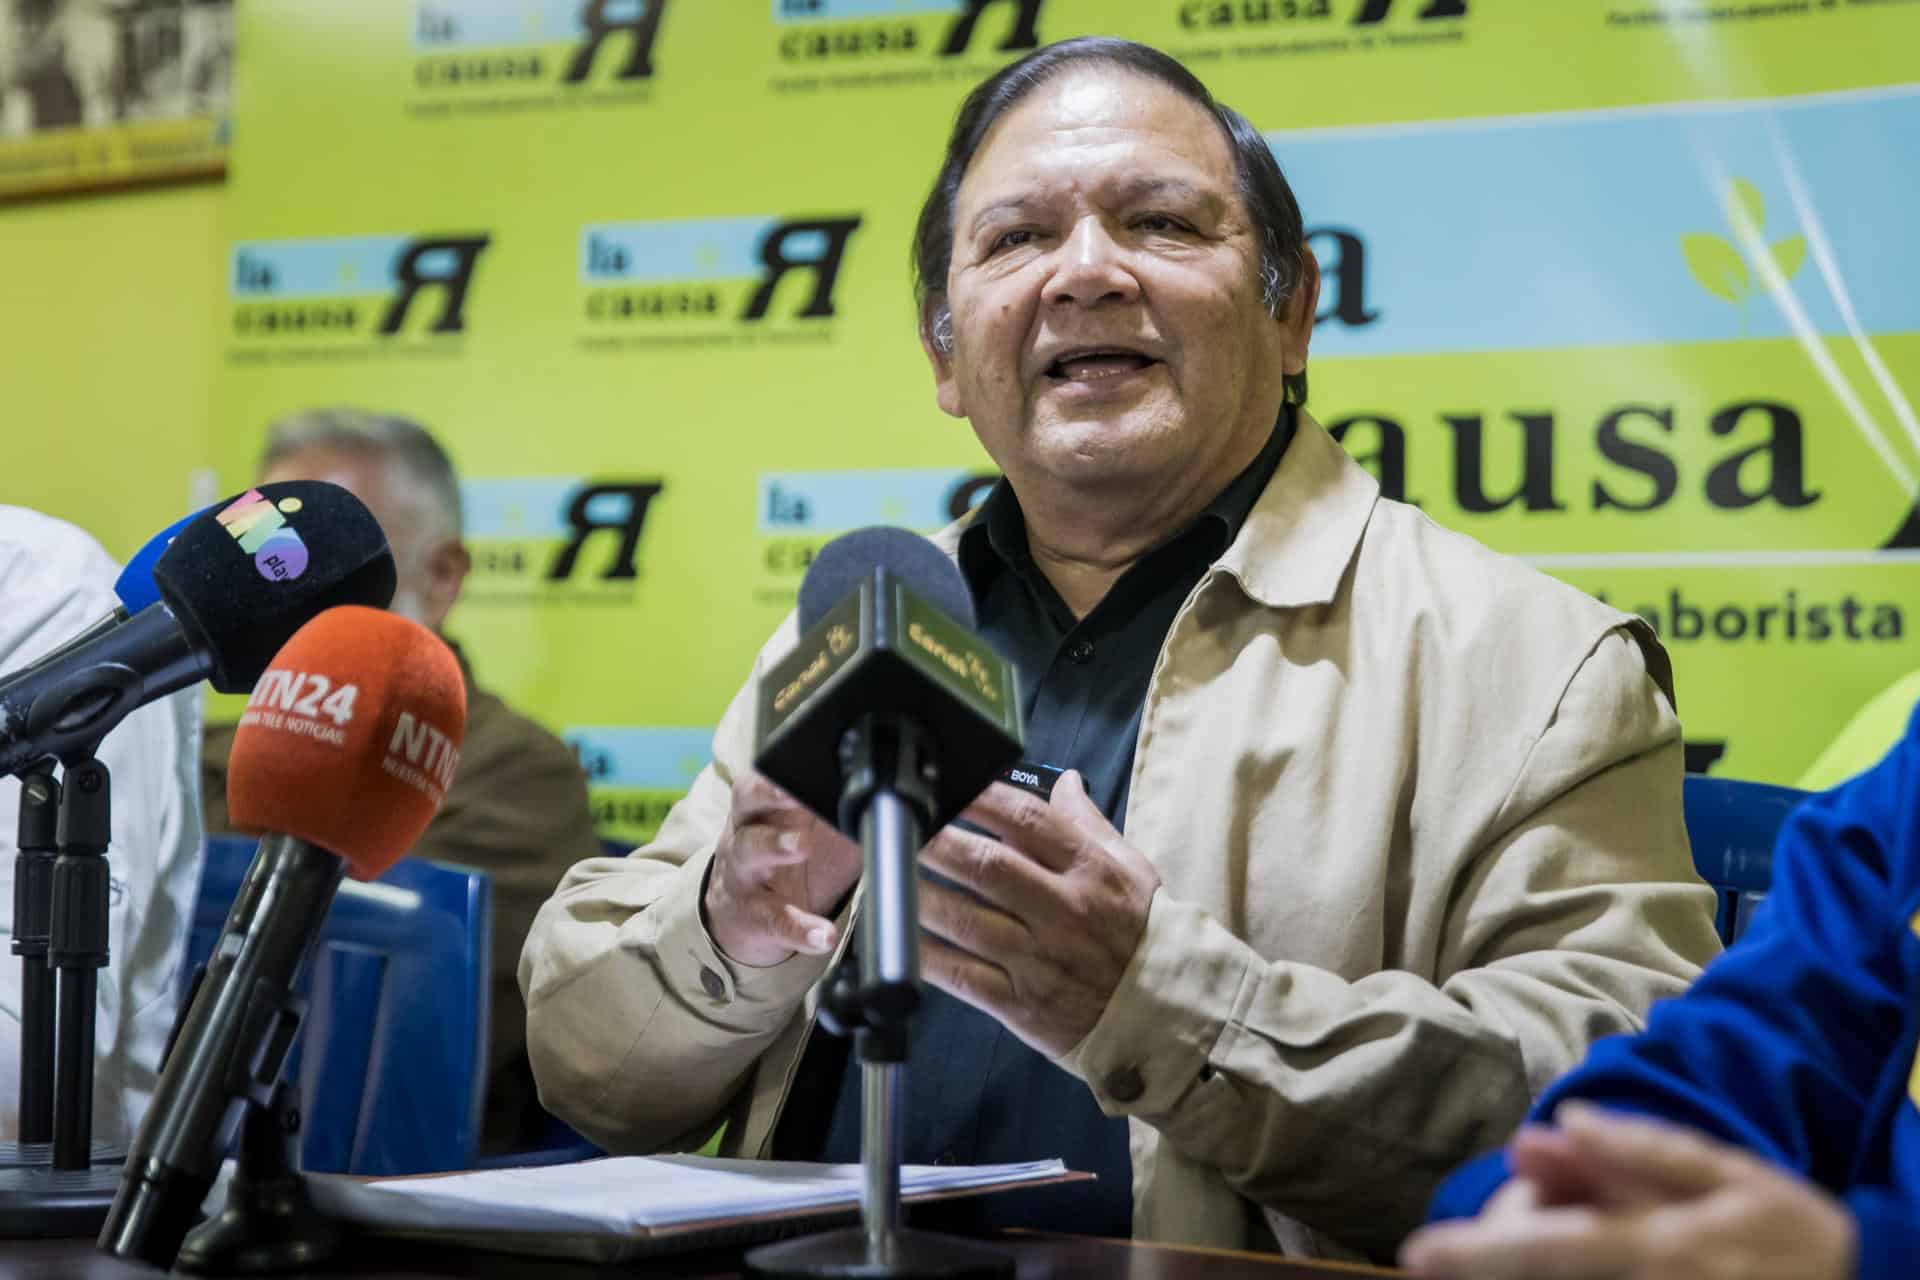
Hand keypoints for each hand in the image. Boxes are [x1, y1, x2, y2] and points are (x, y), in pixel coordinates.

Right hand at [702, 771, 860, 967]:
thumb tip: (900, 797)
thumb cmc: (784, 857)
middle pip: (748, 800)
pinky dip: (799, 928)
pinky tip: (823, 936)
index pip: (767, 773)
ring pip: (750, 850)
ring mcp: (744, 870)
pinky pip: (773, 919)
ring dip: (776, 845)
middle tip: (797, 791)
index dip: (781, 765)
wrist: (740, 912)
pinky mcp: (753, 914)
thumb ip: (845, 809)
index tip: (805, 758)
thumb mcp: (811, 829)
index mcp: (765, 804)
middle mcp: (748, 828)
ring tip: (803, 846)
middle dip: (770, 791)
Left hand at [916, 770, 1160, 1057]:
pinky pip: (961, 975)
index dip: (977, 796)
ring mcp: (1038, 959)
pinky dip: (923, 953)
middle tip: (898, 822)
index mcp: (1088, 869)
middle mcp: (1062, 909)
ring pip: (964, 919)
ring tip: (883, 872)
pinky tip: (895, 933)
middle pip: (985, 865)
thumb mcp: (1131, 870)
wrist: (1167, 1014)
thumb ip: (1090, 824)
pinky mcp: (1020, 1003)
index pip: (1024, 819)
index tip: (943, 780)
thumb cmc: (1144, 935)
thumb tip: (1064, 780)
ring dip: (918, 893)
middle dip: (935, 839)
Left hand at [1400, 1102, 1857, 1279]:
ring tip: (1524, 1239)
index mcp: (1657, 1250)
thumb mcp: (1727, 1177)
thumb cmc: (1793, 1234)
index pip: (1547, 1251)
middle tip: (1489, 1232)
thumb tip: (1551, 1126)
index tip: (1416, 1254)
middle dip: (1495, 1259)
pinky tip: (1570, 1260)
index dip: (1475, 1254)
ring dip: (1524, 1270)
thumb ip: (1639, 1155)